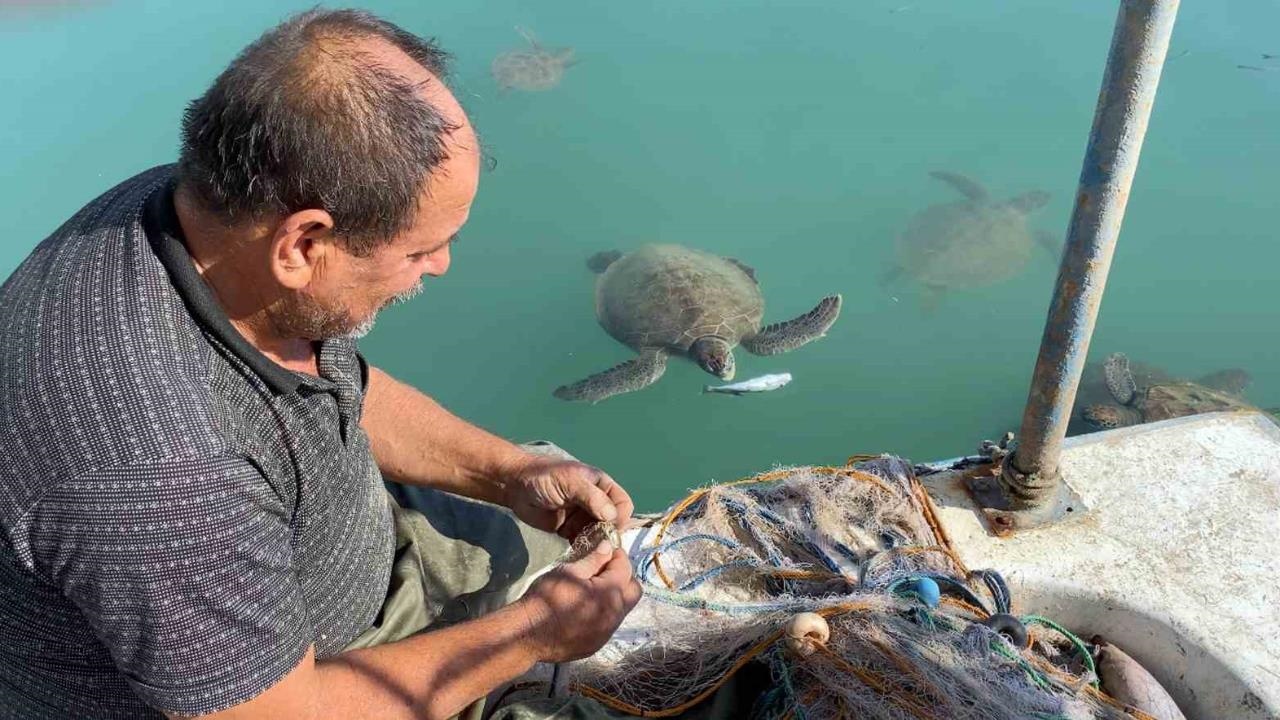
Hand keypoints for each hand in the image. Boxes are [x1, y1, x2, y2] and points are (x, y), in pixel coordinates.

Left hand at [504, 456, 634, 539]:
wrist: (514, 486)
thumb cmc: (544, 476)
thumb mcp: (570, 482)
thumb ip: (591, 497)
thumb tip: (612, 516)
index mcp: (601, 485)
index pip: (622, 503)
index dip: (621, 517)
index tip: (611, 529)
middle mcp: (595, 501)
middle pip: (612, 522)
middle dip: (608, 534)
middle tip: (599, 546)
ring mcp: (582, 516)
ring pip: (599, 534)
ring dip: (596, 544)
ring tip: (588, 552)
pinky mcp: (569, 529)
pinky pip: (583, 541)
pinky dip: (583, 549)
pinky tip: (579, 554)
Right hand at [517, 542, 641, 661]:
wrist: (527, 634)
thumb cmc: (546, 598)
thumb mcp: (568, 572)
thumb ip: (593, 559)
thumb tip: (608, 547)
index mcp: (610, 594)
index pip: (626, 569)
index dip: (617, 556)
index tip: (607, 551)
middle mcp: (615, 616)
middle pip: (633, 591)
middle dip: (624, 577)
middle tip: (603, 570)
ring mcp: (606, 633)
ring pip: (622, 610)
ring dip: (614, 596)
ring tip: (592, 590)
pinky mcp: (597, 645)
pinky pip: (608, 625)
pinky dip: (603, 613)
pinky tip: (583, 609)